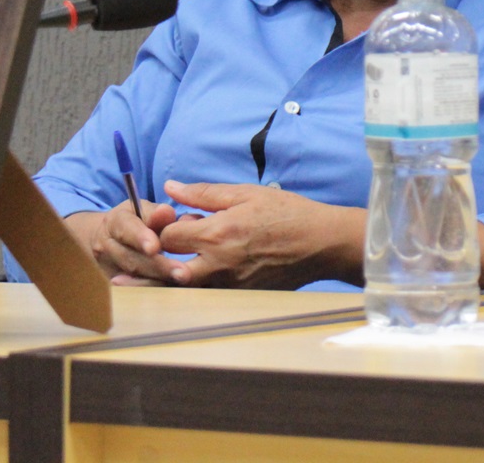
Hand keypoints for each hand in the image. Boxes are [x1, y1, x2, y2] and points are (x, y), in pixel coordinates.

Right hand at [65, 201, 184, 284]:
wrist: (110, 241)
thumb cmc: (136, 222)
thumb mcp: (144, 211)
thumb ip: (156, 213)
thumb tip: (166, 212)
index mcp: (113, 222)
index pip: (125, 228)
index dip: (139, 237)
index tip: (154, 247)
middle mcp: (105, 247)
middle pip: (131, 259)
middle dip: (157, 266)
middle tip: (181, 271)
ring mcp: (107, 269)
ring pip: (133, 278)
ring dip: (159, 280)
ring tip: (182, 280)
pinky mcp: (113, 287)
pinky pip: (134, 292)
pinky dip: (154, 291)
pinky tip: (173, 290)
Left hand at [157, 181, 365, 288]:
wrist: (321, 243)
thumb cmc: (287, 213)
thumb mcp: (245, 193)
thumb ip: (203, 193)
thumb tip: (170, 188)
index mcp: (217, 233)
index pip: (166, 237)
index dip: (162, 227)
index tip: (172, 221)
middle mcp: (218, 263)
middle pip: (168, 267)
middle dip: (163, 256)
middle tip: (170, 246)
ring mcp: (228, 284)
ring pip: (185, 285)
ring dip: (179, 271)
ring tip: (185, 259)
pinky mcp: (239, 296)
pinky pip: (207, 293)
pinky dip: (200, 283)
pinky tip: (211, 268)